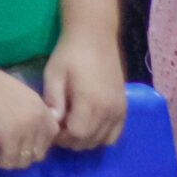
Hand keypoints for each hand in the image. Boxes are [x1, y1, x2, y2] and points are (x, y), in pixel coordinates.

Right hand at [0, 64, 58, 169]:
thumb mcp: (19, 97)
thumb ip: (29, 115)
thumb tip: (27, 140)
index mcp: (42, 107)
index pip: (51, 137)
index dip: (33, 141)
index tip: (16, 135)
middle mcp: (39, 119)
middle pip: (38, 154)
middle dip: (19, 152)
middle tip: (2, 139)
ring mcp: (26, 129)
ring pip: (22, 162)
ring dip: (7, 156)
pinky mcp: (9, 138)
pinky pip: (7, 162)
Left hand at [42, 30, 127, 149]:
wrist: (95, 36)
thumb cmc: (70, 53)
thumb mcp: (54, 73)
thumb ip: (54, 100)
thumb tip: (53, 123)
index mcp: (90, 102)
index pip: (77, 135)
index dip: (62, 136)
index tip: (53, 127)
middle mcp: (109, 110)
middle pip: (89, 141)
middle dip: (72, 139)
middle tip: (60, 126)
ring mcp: (119, 110)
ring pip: (102, 141)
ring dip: (86, 138)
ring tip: (73, 123)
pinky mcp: (124, 107)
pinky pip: (115, 134)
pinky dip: (102, 136)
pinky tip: (89, 123)